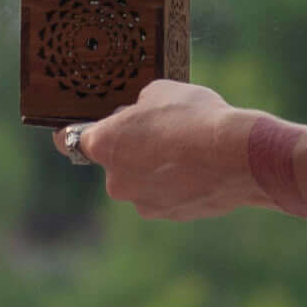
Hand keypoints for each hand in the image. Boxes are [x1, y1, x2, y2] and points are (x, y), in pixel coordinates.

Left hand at [64, 80, 261, 220]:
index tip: (79, 130)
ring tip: (189, 149)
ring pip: (142, 181)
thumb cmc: (195, 116)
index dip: (73, 132)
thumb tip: (138, 117)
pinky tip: (201, 167)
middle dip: (131, 149)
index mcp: (104, 145)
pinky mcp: (170, 215)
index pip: (68, 140)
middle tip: (161, 131)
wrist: (238, 155)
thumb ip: (138, 108)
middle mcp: (116, 181)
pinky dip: (178, 184)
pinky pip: (167, 195)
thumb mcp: (160, 92)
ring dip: (156, 168)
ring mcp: (143, 202)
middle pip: (114, 162)